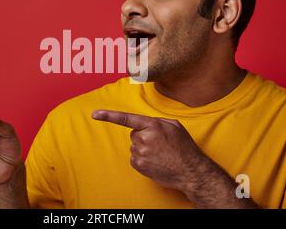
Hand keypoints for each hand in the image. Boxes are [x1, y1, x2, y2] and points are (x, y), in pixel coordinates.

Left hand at [92, 109, 208, 191]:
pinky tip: (155, 161)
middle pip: (134, 134)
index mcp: (153, 125)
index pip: (127, 118)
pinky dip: (142, 159)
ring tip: (160, 154)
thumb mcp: (175, 126)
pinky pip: (134, 158)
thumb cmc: (184, 147)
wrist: (190, 171)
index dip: (109, 116)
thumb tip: (145, 124)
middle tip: (159, 144)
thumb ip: (157, 121)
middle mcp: (144, 138)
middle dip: (143, 137)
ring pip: (134, 146)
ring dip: (144, 149)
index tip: (94, 114)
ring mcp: (140, 153)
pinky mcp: (139, 165)